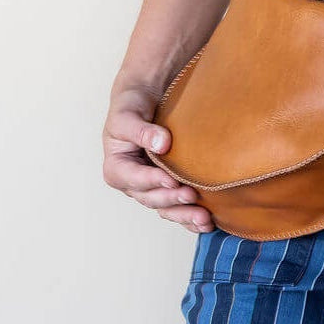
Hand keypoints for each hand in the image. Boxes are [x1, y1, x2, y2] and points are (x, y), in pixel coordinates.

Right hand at [102, 81, 216, 233]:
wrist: (144, 101)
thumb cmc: (131, 107)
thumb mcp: (128, 115)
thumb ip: (141, 130)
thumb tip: (161, 143)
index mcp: (117, 168)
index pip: (133, 178)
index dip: (152, 181)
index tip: (171, 179)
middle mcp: (132, 183)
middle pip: (151, 198)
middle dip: (171, 199)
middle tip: (191, 195)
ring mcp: (150, 188)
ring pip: (165, 208)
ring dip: (184, 215)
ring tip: (204, 219)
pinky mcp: (166, 188)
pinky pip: (177, 208)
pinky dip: (190, 217)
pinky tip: (206, 223)